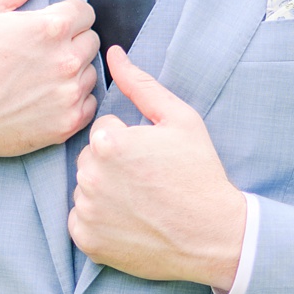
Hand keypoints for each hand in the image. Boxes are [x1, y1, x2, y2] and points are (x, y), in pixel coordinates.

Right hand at [0, 0, 98, 167]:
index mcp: (51, 27)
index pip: (85, 12)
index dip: (64, 17)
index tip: (43, 29)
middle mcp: (67, 60)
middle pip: (91, 40)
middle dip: (70, 42)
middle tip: (37, 53)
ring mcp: (69, 94)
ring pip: (91, 71)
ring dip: (72, 71)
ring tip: (37, 76)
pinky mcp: (68, 122)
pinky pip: (89, 103)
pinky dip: (73, 100)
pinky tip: (44, 98)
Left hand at [67, 47, 247, 287]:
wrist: (213, 235)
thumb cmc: (199, 173)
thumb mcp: (181, 120)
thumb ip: (141, 85)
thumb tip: (113, 54)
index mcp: (109, 142)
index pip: (104, 130)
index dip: (131, 141)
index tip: (153, 158)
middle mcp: (90, 176)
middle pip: (90, 158)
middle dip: (113, 164)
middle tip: (148, 180)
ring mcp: (86, 210)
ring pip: (84, 188)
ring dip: (105, 191)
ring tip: (140, 201)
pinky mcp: (86, 240)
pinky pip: (80, 220)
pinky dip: (99, 220)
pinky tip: (129, 220)